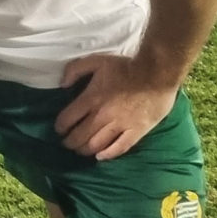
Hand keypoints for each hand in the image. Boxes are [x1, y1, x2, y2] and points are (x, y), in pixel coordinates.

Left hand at [55, 51, 178, 160]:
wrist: (157, 73)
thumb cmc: (126, 67)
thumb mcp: (96, 61)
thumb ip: (75, 70)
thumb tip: (62, 85)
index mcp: (91, 99)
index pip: (67, 119)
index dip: (60, 127)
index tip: (59, 130)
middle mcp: (103, 115)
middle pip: (79, 136)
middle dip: (69, 142)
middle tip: (67, 143)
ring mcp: (121, 125)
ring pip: (96, 144)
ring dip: (84, 150)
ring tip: (80, 150)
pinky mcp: (137, 131)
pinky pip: (120, 148)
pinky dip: (108, 154)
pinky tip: (100, 157)